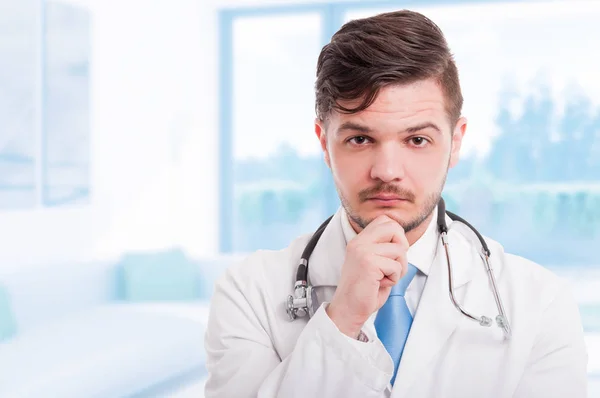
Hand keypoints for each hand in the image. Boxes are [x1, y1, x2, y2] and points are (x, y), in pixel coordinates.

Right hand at [326, 215, 408, 337]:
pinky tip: (381, 284)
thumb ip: (383, 249)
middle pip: (393, 227)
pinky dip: (394, 278)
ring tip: (385, 277)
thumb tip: (403, 240)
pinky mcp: (369, 263)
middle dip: (402, 246)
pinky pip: (396, 265)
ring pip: (399, 249)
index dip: (396, 235)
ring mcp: (363, 251)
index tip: (392, 253)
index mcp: (359, 241)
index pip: (385, 220)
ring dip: (399, 267)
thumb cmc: (364, 291)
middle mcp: (359, 242)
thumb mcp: (373, 263)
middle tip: (393, 263)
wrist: (348, 310)